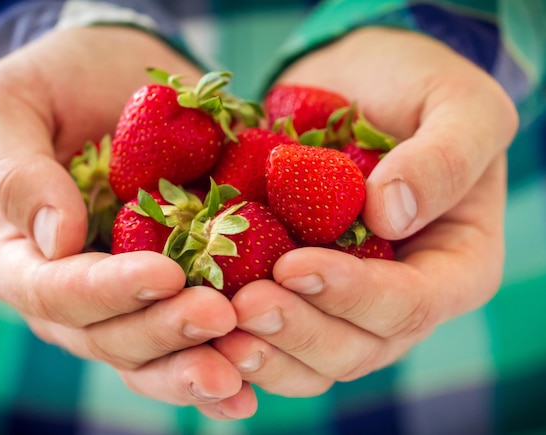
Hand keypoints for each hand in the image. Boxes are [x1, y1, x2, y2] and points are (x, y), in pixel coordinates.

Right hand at [0, 26, 254, 418]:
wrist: (113, 79)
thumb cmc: (55, 83)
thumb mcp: (12, 103)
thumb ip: (16, 168)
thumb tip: (55, 239)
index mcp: (13, 255)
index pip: (52, 290)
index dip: (107, 290)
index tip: (165, 274)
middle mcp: (63, 291)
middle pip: (104, 335)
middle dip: (161, 331)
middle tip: (219, 317)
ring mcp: (116, 298)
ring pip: (147, 352)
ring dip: (192, 366)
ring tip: (239, 369)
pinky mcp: (163, 292)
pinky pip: (183, 341)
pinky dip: (214, 363)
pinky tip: (247, 389)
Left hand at [212, 27, 517, 397]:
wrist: (356, 85)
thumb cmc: (419, 90)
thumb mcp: (459, 106)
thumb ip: (444, 159)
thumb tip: (390, 214)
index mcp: (454, 267)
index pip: (412, 304)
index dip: (353, 295)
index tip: (293, 264)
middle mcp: (401, 300)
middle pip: (358, 348)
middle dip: (299, 332)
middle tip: (243, 305)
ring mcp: (347, 303)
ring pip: (313, 361)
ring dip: (265, 351)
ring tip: (217, 322)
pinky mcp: (302, 293)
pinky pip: (276, 338)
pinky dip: (241, 338)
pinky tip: (204, 320)